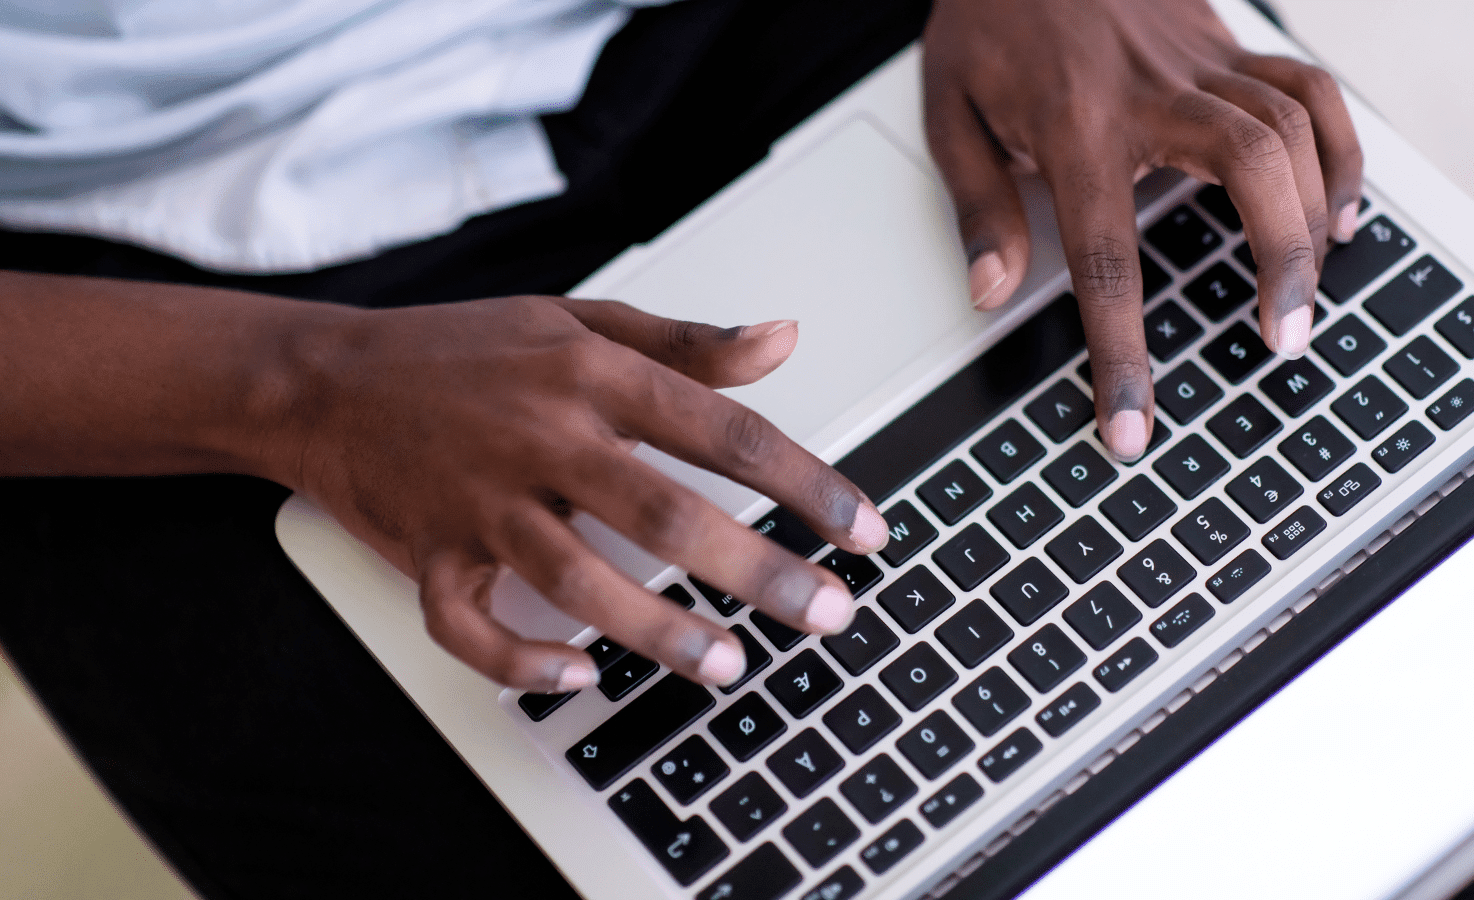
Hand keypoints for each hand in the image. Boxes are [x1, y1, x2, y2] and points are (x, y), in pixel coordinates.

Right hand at [281, 296, 887, 692]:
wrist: (325, 377)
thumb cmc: (463, 351)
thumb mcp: (577, 321)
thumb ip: (686, 341)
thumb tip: (783, 339)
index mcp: (589, 376)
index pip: (722, 430)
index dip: (805, 483)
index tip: (864, 530)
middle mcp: (541, 438)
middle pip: (666, 514)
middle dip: (758, 571)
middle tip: (828, 612)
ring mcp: (481, 502)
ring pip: (579, 583)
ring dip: (661, 633)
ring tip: (729, 664)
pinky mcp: (428, 553)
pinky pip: (472, 628)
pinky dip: (523, 661)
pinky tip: (580, 675)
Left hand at [923, 0, 1362, 459]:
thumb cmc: (987, 18)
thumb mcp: (949, 110)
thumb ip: (978, 203)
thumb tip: (993, 291)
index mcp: (1074, 126)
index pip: (1105, 260)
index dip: (1121, 353)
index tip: (1131, 425)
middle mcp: (1151, 92)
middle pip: (1252, 169)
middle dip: (1280, 262)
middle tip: (1283, 340)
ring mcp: (1200, 60)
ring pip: (1295, 125)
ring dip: (1316, 215)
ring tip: (1306, 296)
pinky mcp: (1227, 41)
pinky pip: (1308, 87)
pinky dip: (1340, 149)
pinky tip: (1338, 208)